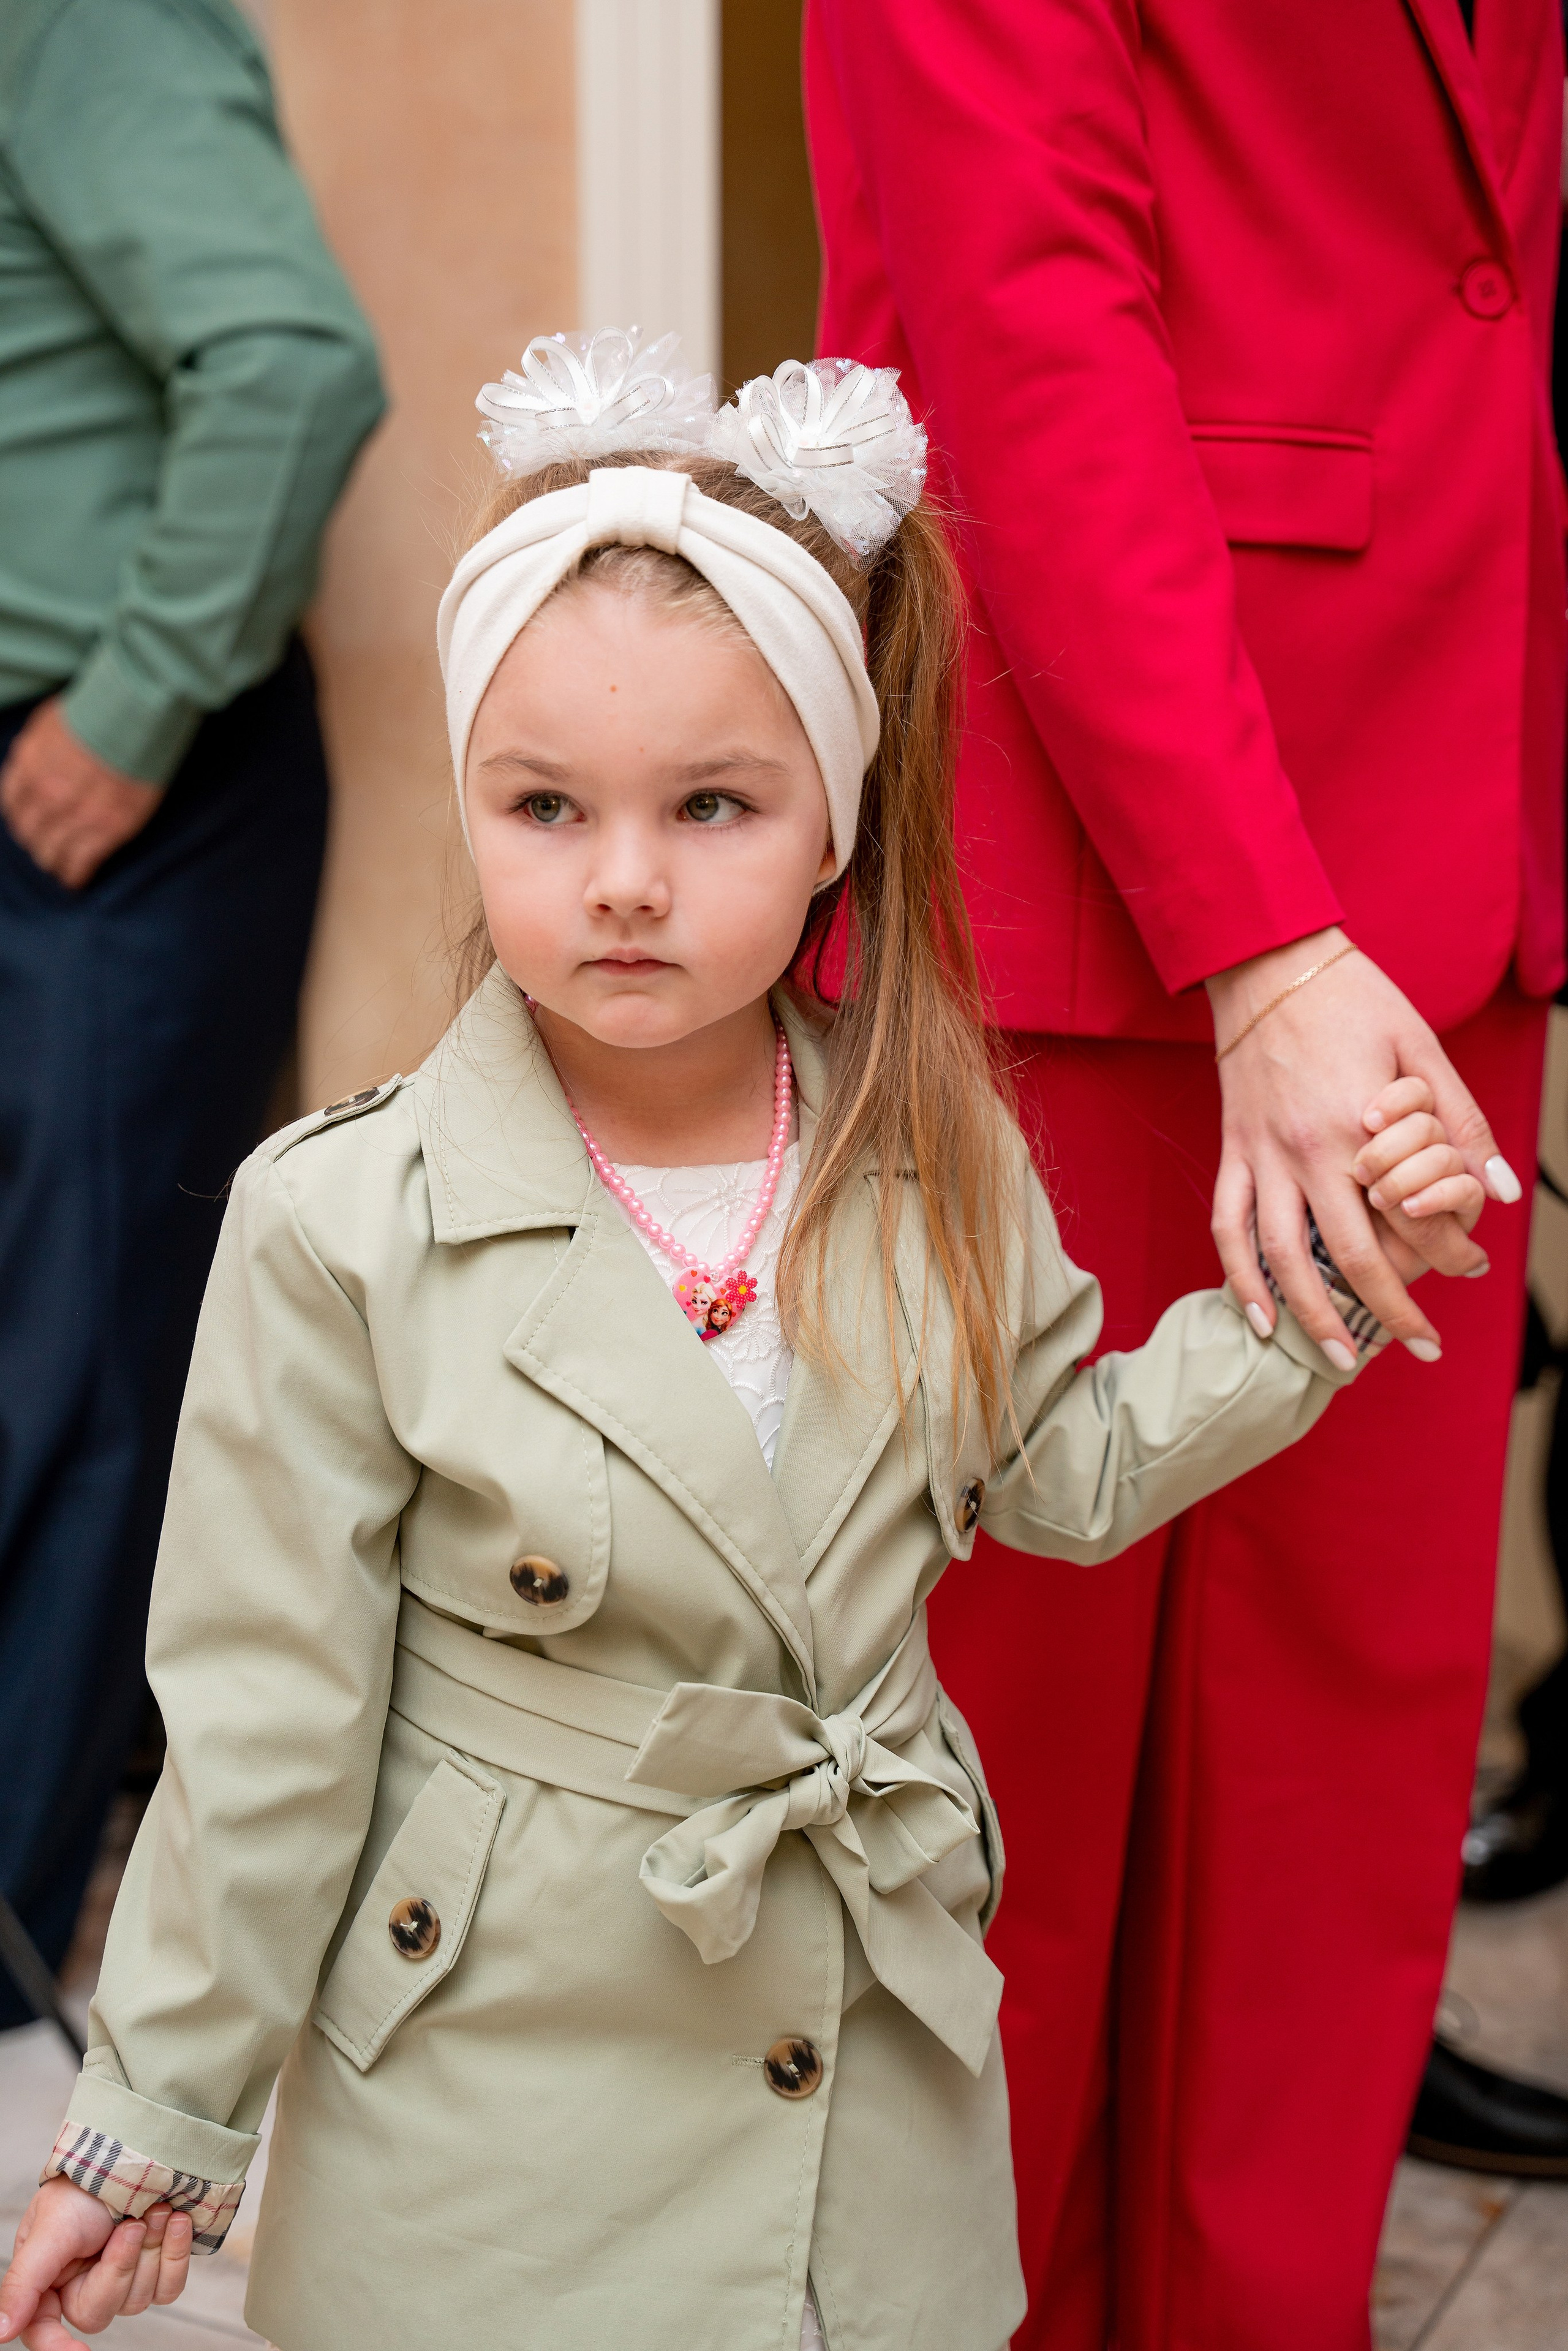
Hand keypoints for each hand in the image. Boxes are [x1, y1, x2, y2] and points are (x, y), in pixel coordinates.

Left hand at [0, 699, 160, 886]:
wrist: (133, 713)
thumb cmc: (98, 708)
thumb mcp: (48, 721)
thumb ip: (34, 749)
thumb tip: (30, 765)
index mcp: (29, 766)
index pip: (12, 805)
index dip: (21, 820)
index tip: (30, 827)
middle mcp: (45, 794)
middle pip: (30, 833)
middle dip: (36, 844)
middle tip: (47, 851)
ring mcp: (75, 814)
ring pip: (51, 853)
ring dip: (54, 864)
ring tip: (61, 870)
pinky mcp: (106, 829)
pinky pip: (81, 863)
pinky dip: (76, 875)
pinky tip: (78, 880)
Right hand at [0, 2178, 191, 2345]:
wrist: (134, 2151)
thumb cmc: (84, 2188)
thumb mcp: (50, 2230)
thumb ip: (24, 2282)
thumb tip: (1, 2331)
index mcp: (48, 2282)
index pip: (43, 2331)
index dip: (56, 2347)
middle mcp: (84, 2286)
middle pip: (100, 2312)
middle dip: (121, 2265)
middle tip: (132, 2224)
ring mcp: (123, 2281)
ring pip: (139, 2300)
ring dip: (151, 2250)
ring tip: (155, 2209)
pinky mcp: (156, 2271)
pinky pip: (170, 2288)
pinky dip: (175, 2253)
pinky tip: (177, 2221)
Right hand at [1208, 927, 1518, 1368]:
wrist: (1268, 962)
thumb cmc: (1351, 998)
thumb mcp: (1421, 1047)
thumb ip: (1459, 1122)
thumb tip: (1495, 1191)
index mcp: (1360, 1126)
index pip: (1406, 1219)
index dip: (1445, 1257)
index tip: (1470, 1272)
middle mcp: (1306, 1151)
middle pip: (1346, 1258)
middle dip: (1388, 1313)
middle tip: (1421, 1349)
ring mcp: (1261, 1155)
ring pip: (1282, 1257)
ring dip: (1313, 1316)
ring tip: (1341, 1358)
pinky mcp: (1232, 1150)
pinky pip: (1228, 1227)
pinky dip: (1243, 1277)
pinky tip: (1262, 1316)